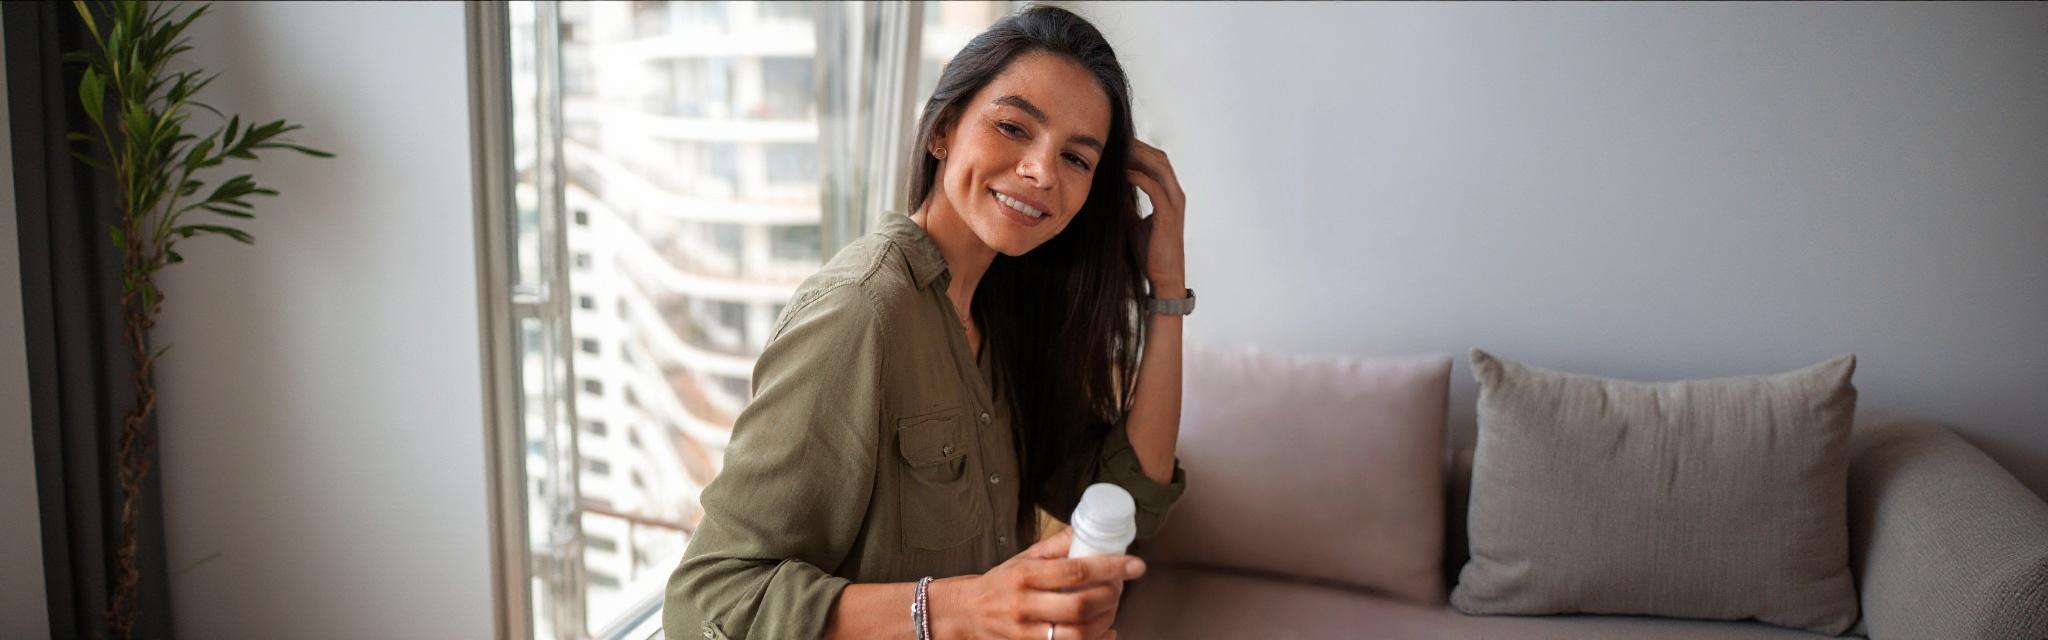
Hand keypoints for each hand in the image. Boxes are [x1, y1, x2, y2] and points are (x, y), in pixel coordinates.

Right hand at [930, 527, 1142, 638]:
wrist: (966, 614)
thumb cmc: (1001, 583)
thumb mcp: (1023, 558)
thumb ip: (1056, 546)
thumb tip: (1088, 529)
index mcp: (1024, 575)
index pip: (1074, 571)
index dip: (1110, 567)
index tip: (1135, 565)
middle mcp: (1023, 606)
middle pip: (1080, 606)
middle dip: (1110, 596)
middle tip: (1121, 586)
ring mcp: (1026, 633)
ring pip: (1078, 635)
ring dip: (1106, 621)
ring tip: (1113, 606)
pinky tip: (1107, 631)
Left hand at [1126, 138, 1185, 292]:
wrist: (1163, 277)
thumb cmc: (1149, 251)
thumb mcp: (1131, 222)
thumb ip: (1125, 204)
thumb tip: (1108, 188)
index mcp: (1169, 194)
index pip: (1156, 161)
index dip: (1138, 149)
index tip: (1117, 143)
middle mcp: (1175, 194)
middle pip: (1159, 158)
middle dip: (1138, 146)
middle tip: (1115, 139)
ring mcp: (1174, 203)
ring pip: (1159, 167)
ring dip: (1138, 156)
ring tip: (1117, 150)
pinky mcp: (1168, 215)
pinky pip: (1154, 188)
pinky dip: (1138, 177)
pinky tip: (1121, 173)